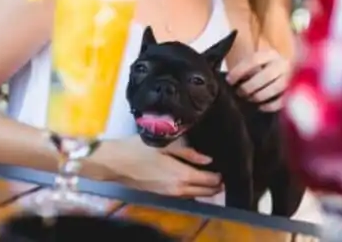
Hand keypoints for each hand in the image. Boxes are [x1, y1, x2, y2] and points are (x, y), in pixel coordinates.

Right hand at [96, 136, 222, 197]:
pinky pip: (184, 195)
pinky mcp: (162, 195)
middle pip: (206, 192)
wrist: (116, 163)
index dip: (220, 176)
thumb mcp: (166, 146)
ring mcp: (170, 194)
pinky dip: (193, 190)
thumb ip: (189, 153)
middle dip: (216, 186)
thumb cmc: (139, 150)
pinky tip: (193, 180)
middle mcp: (179, 189)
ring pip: (195, 195)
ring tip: (211, 177)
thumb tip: (208, 159)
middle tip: (222, 175)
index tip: (225, 168)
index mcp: (182, 176)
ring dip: (205, 189)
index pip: (209, 181)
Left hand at [226, 49, 290, 111]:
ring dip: (259, 96)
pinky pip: (282, 101)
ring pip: (275, 88)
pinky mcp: (292, 92)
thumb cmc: (260, 69)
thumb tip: (231, 81)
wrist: (279, 72)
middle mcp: (282, 64)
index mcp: (270, 54)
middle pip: (266, 75)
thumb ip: (244, 69)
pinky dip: (270, 106)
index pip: (253, 60)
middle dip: (249, 86)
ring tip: (249, 99)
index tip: (229, 80)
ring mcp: (290, 78)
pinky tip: (260, 107)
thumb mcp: (253, 63)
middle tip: (239, 92)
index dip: (239, 71)